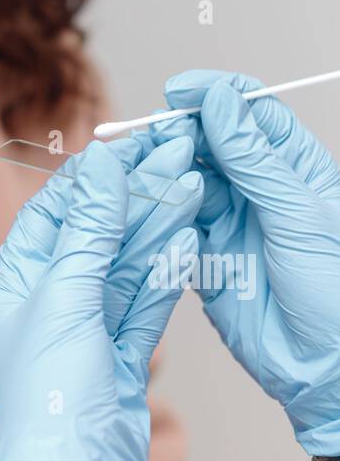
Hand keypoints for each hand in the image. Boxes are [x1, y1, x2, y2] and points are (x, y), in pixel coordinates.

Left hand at [0, 138, 201, 460]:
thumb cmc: (46, 396)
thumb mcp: (63, 296)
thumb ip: (87, 229)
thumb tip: (101, 166)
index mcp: (13, 284)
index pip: (52, 213)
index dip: (92, 177)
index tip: (129, 145)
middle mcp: (47, 303)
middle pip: (95, 232)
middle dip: (134, 193)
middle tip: (173, 154)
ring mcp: (86, 330)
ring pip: (124, 263)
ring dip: (155, 223)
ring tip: (188, 183)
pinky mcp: (119, 357)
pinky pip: (144, 302)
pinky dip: (164, 270)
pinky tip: (184, 238)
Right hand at [150, 70, 339, 454]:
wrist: (325, 368)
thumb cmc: (334, 291)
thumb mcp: (297, 214)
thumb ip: (253, 158)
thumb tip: (219, 100)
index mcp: (294, 167)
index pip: (248, 111)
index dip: (213, 96)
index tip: (180, 92)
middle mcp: (259, 188)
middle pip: (208, 141)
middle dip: (177, 132)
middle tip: (148, 133)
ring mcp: (231, 221)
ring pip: (185, 180)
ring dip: (162, 173)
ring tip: (140, 171)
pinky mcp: (206, 256)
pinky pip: (173, 224)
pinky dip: (156, 215)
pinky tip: (143, 210)